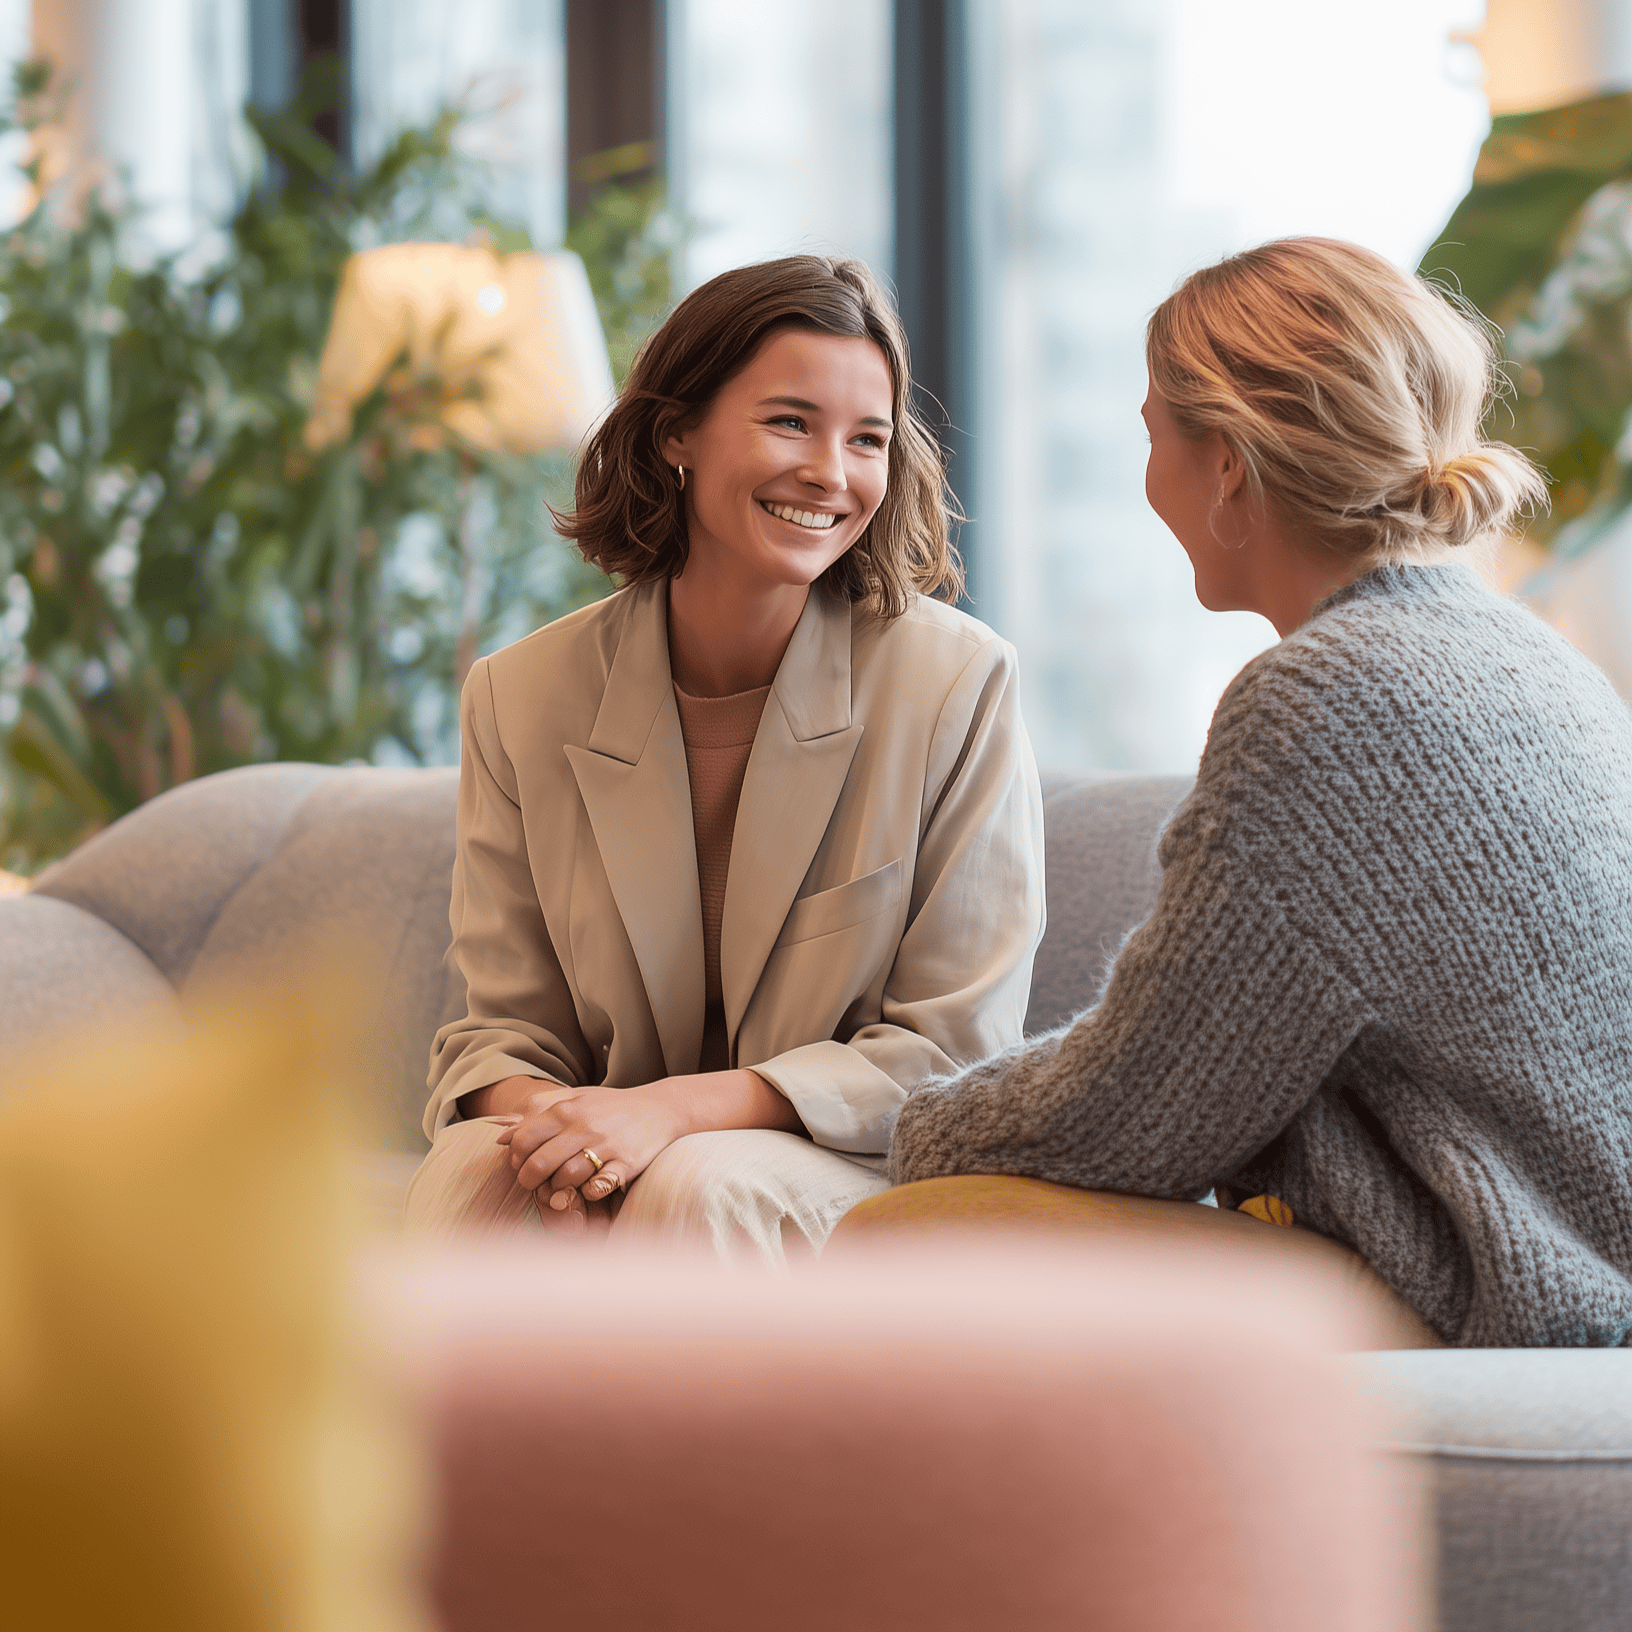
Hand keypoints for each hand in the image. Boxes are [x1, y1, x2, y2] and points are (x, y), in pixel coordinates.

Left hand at [497, 1082, 689, 1212]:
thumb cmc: (612, 1106)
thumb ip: (539, 1112)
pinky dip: (589, 1192)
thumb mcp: (576, 1098)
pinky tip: (589, 1187)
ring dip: (558, 1189)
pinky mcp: (627, 1163)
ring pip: (566, 1178)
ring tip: (561, 1188)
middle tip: (534, 1185)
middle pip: (540, 1163)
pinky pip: (598, 1186)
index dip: (516, 1158)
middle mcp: (584, 1126)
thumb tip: (500, 1135)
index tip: (522, 1164)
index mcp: (567, 1109)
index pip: (523, 1140)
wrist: (662, 1109)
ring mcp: (607, 1145)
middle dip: (530, 1181)